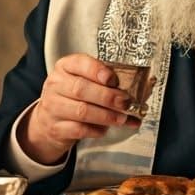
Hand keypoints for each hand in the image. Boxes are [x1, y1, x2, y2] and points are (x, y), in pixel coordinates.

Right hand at [19, 54, 139, 164]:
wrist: (49, 120)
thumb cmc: (74, 97)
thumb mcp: (85, 81)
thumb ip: (108, 82)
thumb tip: (145, 86)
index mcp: (65, 67)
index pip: (79, 63)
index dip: (98, 71)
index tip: (114, 79)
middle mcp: (56, 85)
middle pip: (82, 89)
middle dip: (108, 97)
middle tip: (126, 103)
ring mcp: (53, 107)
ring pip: (81, 111)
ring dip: (106, 116)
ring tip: (122, 118)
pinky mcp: (55, 128)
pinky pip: (78, 130)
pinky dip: (95, 130)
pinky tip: (105, 129)